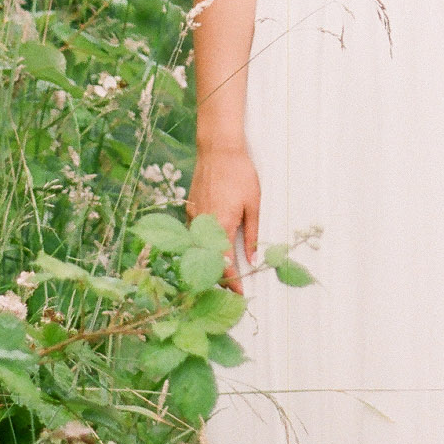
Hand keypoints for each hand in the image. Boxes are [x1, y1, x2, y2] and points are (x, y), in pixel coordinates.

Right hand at [187, 144, 259, 287]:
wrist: (218, 149)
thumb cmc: (239, 173)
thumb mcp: (253, 203)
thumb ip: (252, 233)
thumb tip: (252, 258)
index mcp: (221, 225)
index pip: (224, 264)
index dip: (233, 282)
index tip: (241, 294)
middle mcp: (203, 225)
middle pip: (208, 262)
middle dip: (220, 279)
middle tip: (234, 290)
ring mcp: (194, 217)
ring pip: (199, 250)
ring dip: (210, 264)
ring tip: (225, 274)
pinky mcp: (190, 210)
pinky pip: (195, 236)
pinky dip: (203, 248)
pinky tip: (213, 250)